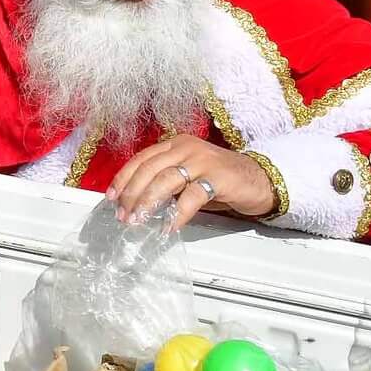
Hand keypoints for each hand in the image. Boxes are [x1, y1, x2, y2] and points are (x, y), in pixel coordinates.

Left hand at [107, 134, 277, 227]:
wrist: (259, 179)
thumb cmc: (220, 180)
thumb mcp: (188, 176)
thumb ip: (165, 182)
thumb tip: (135, 202)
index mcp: (175, 144)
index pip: (141, 159)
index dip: (123, 178)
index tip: (112, 198)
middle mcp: (186, 148)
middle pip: (149, 170)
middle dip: (132, 195)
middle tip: (123, 216)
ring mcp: (202, 160)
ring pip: (165, 181)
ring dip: (147, 203)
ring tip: (138, 221)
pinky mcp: (217, 177)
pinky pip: (190, 197)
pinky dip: (176, 214)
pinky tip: (168, 227)